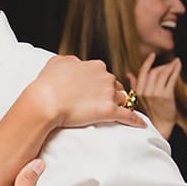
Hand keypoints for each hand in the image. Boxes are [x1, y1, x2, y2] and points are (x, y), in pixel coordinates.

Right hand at [28, 56, 144, 129]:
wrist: (45, 101)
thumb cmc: (47, 83)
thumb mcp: (57, 62)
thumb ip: (71, 61)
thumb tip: (77, 63)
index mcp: (95, 66)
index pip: (104, 74)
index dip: (99, 84)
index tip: (93, 91)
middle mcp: (106, 77)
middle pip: (115, 86)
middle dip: (110, 94)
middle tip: (100, 103)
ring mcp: (108, 94)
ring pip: (123, 99)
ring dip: (122, 105)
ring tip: (119, 113)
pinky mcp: (109, 111)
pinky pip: (128, 116)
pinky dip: (135, 120)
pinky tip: (141, 124)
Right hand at [128, 53, 180, 138]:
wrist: (160, 127)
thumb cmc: (151, 115)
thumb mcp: (140, 99)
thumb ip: (135, 85)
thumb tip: (129, 74)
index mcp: (138, 92)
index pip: (142, 73)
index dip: (148, 62)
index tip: (152, 55)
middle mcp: (145, 92)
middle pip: (154, 72)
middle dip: (162, 66)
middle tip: (169, 64)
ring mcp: (156, 93)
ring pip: (163, 73)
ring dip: (170, 66)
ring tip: (175, 62)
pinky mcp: (166, 95)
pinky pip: (171, 78)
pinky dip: (176, 70)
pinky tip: (178, 65)